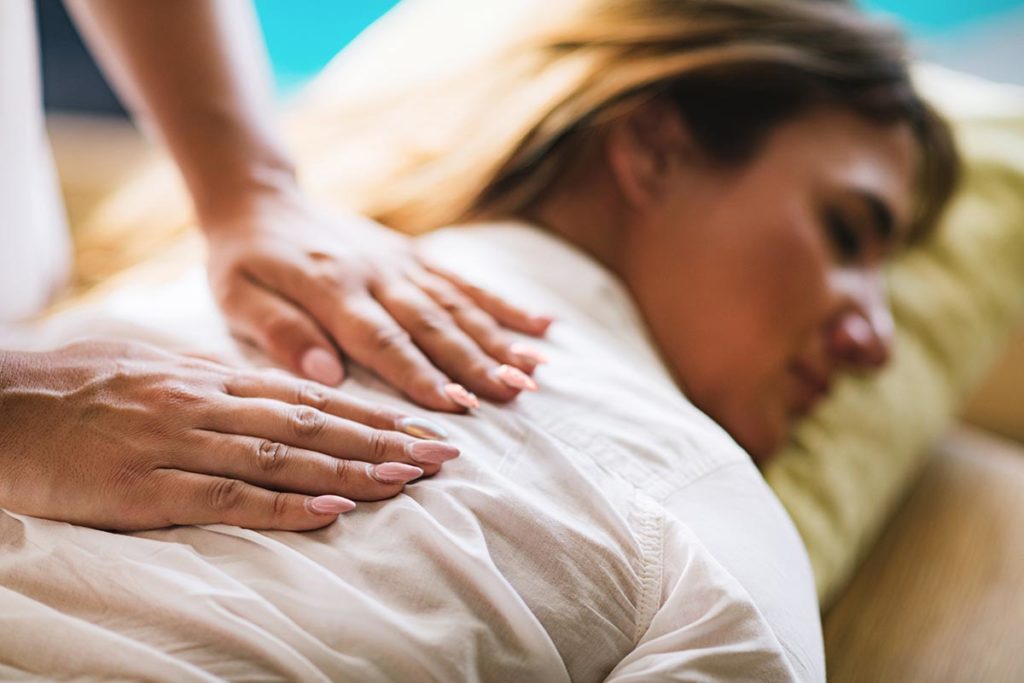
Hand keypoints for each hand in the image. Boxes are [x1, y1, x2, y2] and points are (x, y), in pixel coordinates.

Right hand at [0, 340, 457, 531]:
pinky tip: (330, 512)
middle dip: (382, 440)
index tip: (419, 426)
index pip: (308, 397)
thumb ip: (214, 382)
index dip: (369, 414)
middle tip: (442, 453)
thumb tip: (268, 393)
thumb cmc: (76, 386)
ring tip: (408, 480)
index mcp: (209, 379)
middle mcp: (205, 406)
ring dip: (350, 470)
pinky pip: (225, 498)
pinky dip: (282, 505)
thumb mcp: (154, 368)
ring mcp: (177, 445)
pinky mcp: (144, 488)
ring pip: (281, 457)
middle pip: (311, 424)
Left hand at [202, 191, 550, 411]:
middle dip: (475, 361)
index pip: (381, 339)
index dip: (420, 373)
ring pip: (457, 305)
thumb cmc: (246, 261)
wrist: (262, 200)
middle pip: (432, 323)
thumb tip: (327, 375)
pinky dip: (504, 305)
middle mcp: (376, 273)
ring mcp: (401, 263)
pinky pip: (465, 282)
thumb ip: (281, 332)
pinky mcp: (415, 257)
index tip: (455, 406)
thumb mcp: (238, 296)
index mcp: (331, 288)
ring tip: (534, 371)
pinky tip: (542, 326)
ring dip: (498, 339)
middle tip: (513, 393)